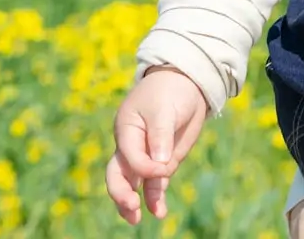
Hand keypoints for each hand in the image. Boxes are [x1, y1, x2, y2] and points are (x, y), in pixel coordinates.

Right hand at [106, 66, 209, 222]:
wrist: (186, 83)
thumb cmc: (170, 91)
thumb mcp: (164, 109)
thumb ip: (160, 135)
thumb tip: (159, 163)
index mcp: (126, 129)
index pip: (129, 156)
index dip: (145, 168)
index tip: (164, 168)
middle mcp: (131, 145)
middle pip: (118, 174)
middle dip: (122, 193)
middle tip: (131, 208)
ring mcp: (146, 155)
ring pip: (134, 183)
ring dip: (136, 202)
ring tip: (136, 219)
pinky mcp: (161, 162)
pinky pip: (154, 184)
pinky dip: (154, 198)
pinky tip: (158, 211)